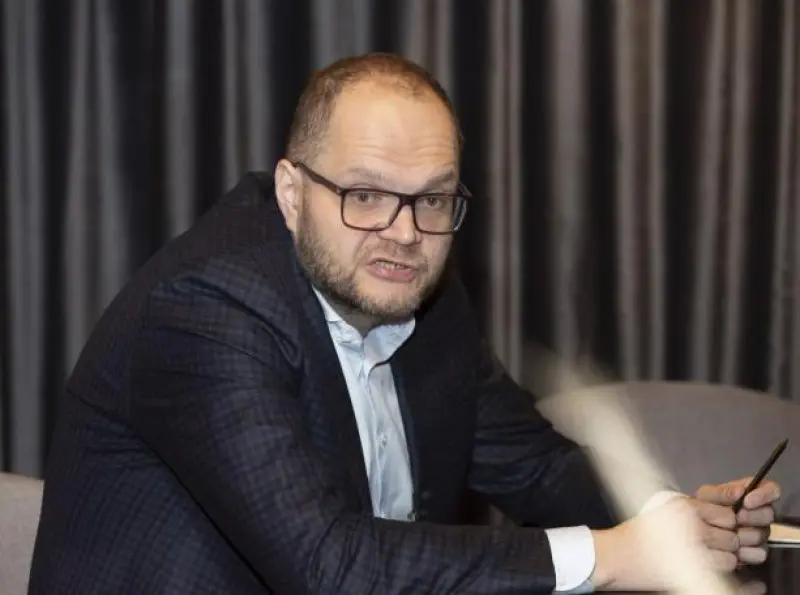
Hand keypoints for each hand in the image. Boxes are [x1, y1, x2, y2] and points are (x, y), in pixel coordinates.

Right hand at [590, 498, 747, 591]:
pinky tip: (702, 566)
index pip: (727, 514)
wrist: (616, 556)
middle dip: (727, 542)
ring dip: (724, 557)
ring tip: (706, 556)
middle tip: (711, 546)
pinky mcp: (692, 566)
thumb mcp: (664, 512)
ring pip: (732, 553)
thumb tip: (725, 520)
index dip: (725, 524)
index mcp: (684, 506)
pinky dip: (717, 569)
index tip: (717, 530)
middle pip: (732, 534)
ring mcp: (693, 545)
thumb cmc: (636, 536)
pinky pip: (722, 568)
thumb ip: (693, 513)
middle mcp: (691, 523)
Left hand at [695, 477, 779, 564]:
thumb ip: (723, 492)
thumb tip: (740, 491)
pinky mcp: (758, 551)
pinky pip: (760, 553)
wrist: (696, 533)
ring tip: (728, 534)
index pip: (772, 489)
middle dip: (751, 517)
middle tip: (735, 519)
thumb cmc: (701, 508)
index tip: (747, 502)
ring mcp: (761, 532)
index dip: (764, 495)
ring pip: (763, 534)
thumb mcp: (706, 495)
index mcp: (750, 494)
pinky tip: (733, 550)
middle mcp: (760, 512)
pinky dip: (745, 552)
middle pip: (769, 514)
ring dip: (744, 535)